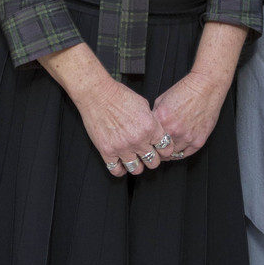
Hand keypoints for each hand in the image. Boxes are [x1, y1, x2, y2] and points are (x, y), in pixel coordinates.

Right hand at [38, 42, 166, 176]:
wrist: (98, 94)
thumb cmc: (119, 95)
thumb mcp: (143, 104)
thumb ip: (151, 121)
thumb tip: (155, 132)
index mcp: (150, 127)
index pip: (166, 148)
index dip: (165, 150)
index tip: (161, 150)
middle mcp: (138, 139)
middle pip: (153, 162)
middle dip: (152, 159)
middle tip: (148, 155)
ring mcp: (122, 147)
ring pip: (136, 169)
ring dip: (137, 166)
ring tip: (134, 160)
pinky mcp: (107, 151)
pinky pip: (116, 170)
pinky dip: (120, 169)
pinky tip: (120, 163)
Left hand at [153, 66, 230, 160]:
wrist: (205, 87)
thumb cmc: (185, 90)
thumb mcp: (161, 99)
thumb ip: (154, 115)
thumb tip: (150, 126)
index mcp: (162, 119)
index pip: (149, 139)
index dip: (148, 142)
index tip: (148, 144)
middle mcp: (173, 130)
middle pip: (159, 150)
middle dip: (157, 149)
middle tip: (156, 149)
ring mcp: (187, 137)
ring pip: (172, 154)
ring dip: (168, 152)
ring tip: (167, 148)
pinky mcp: (198, 141)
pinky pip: (186, 154)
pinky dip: (180, 153)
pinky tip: (178, 147)